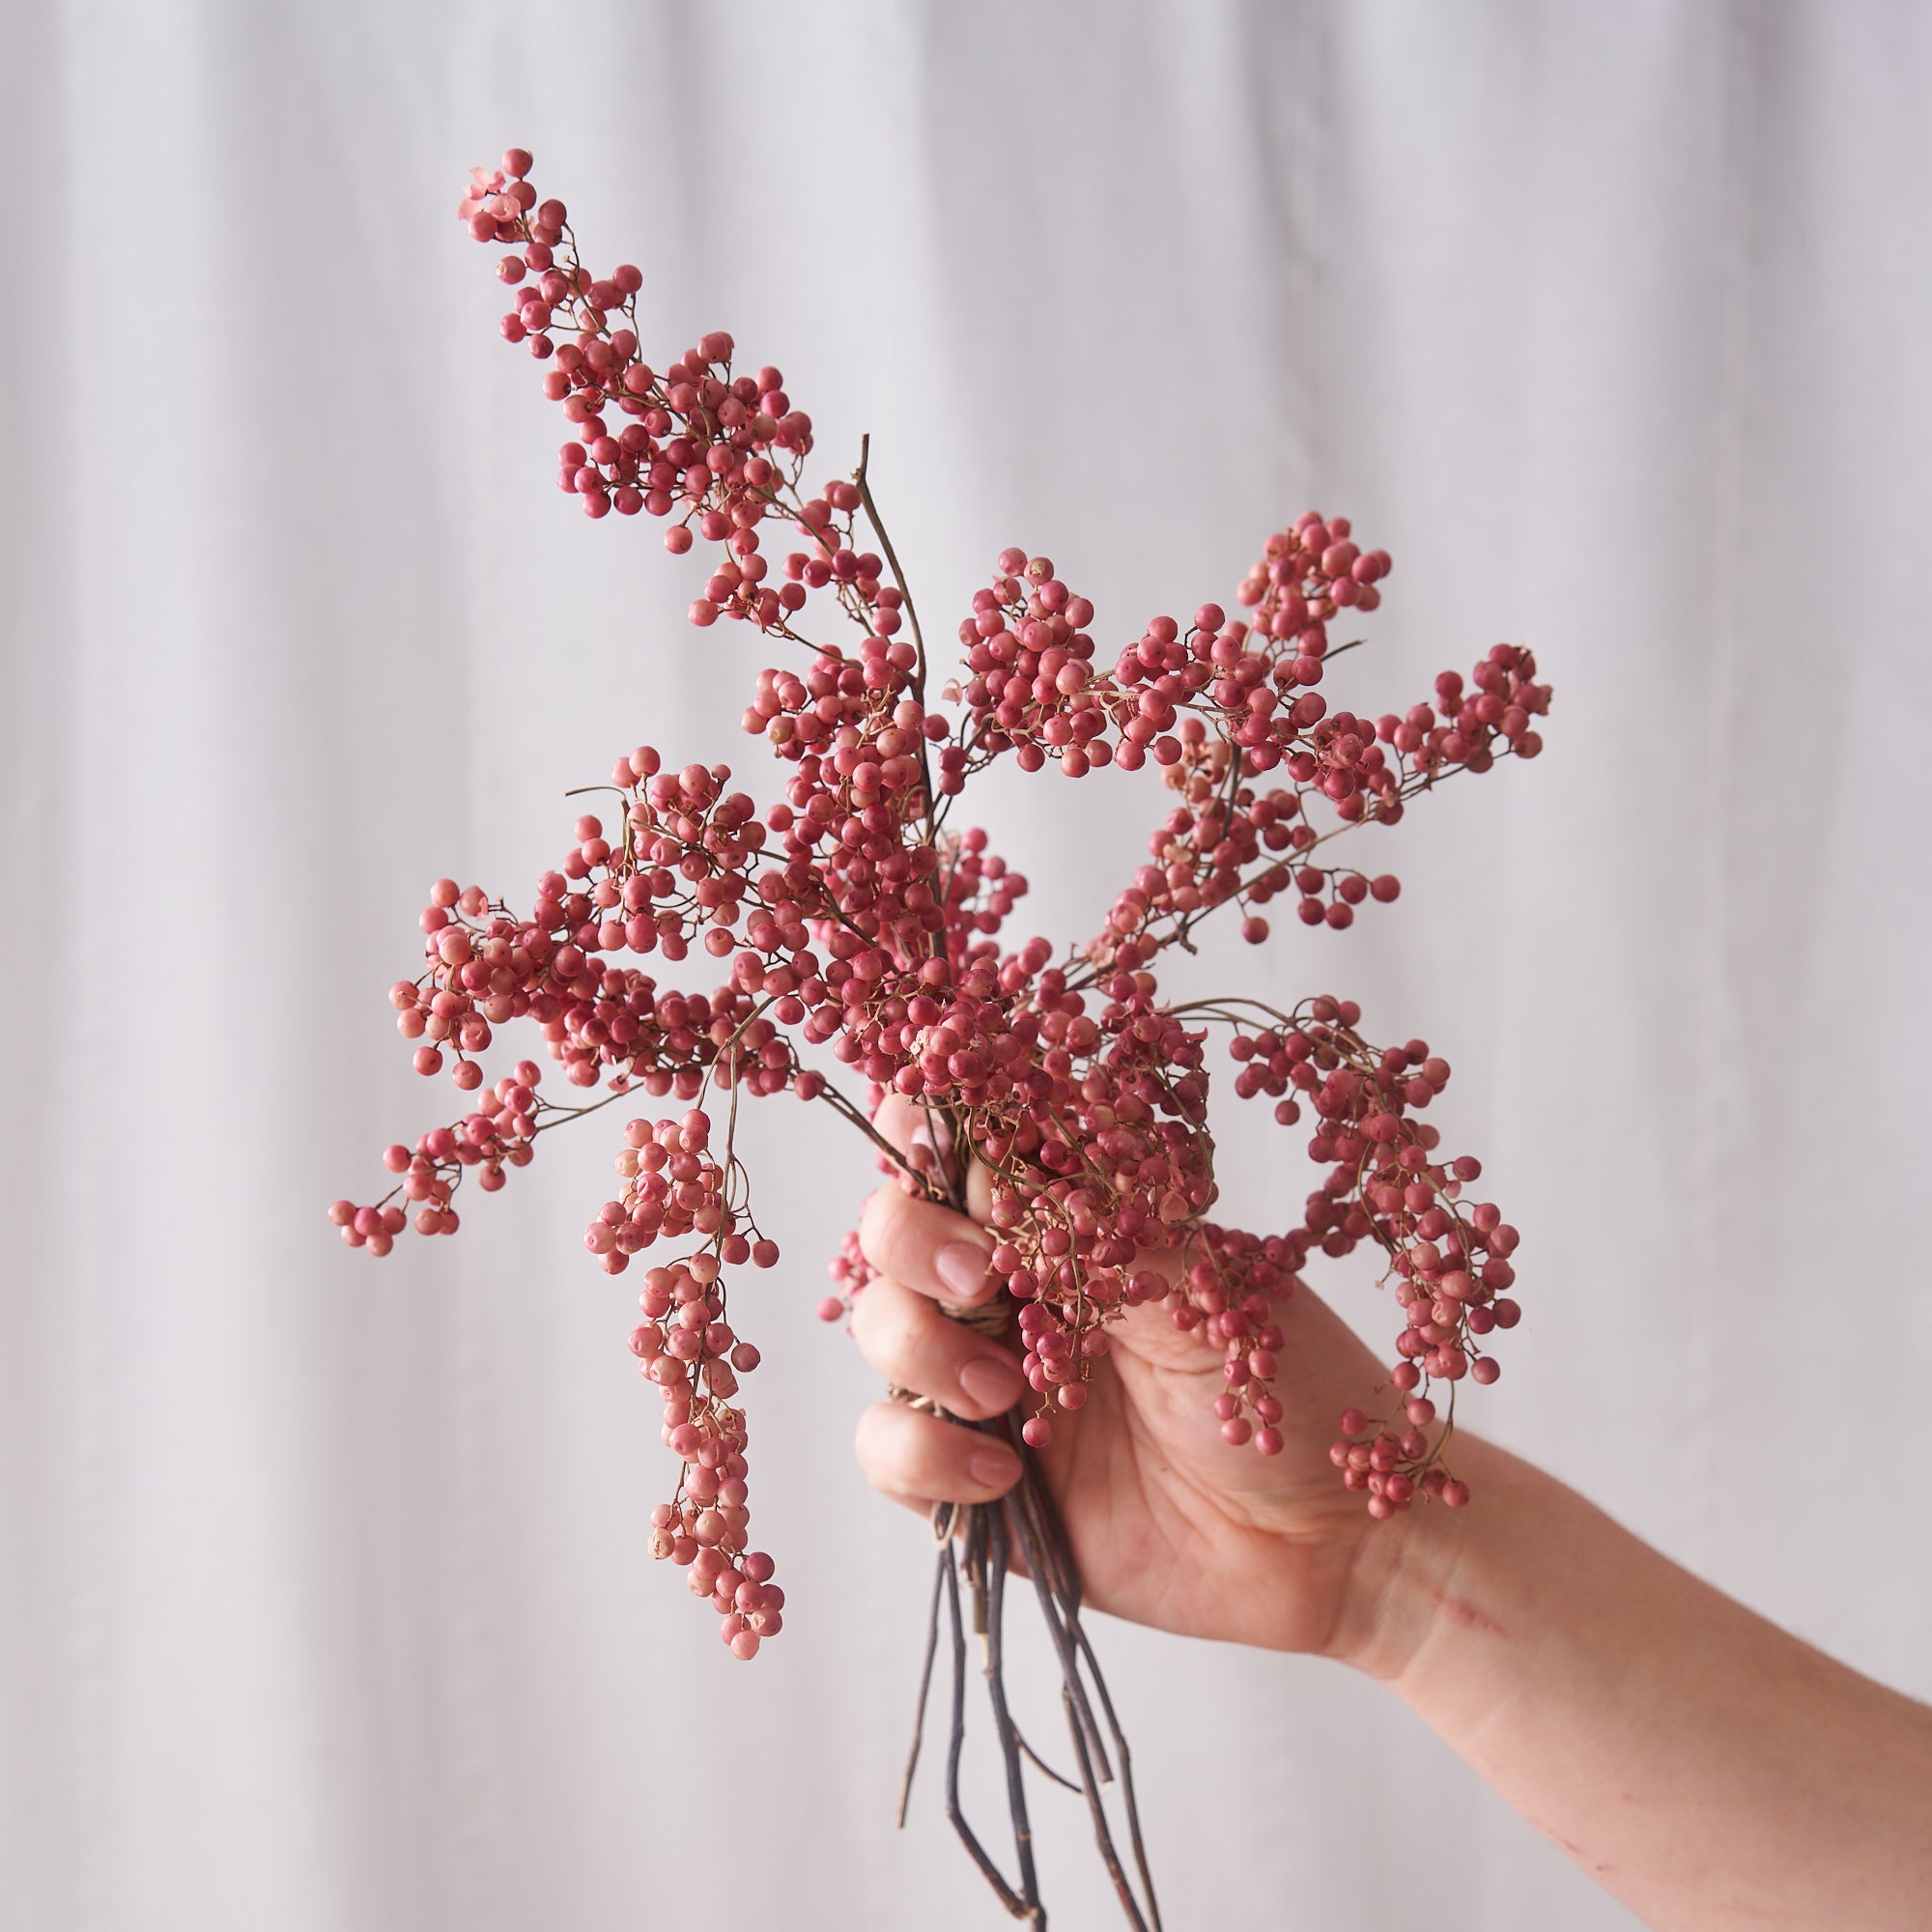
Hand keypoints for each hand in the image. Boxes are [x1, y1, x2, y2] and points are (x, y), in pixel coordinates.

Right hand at [849, 1097, 1396, 1656]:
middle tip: (978, 1273)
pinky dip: (921, 1452)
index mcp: (1073, 1225)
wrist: (1338, 1540)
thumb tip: (992, 1168)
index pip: (961, 1151)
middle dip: (909, 1238)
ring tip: (1004, 1392)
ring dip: (918, 1346)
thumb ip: (1097, 1225)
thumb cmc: (1296, 1391)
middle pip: (893, 1232)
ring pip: (879, 1331)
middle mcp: (1017, 1292)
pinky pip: (887, 1450)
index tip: (940, 1148)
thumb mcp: (1207, 1280)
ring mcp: (989, 1385)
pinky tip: (1006, 1473)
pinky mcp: (978, 1483)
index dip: (924, 1130)